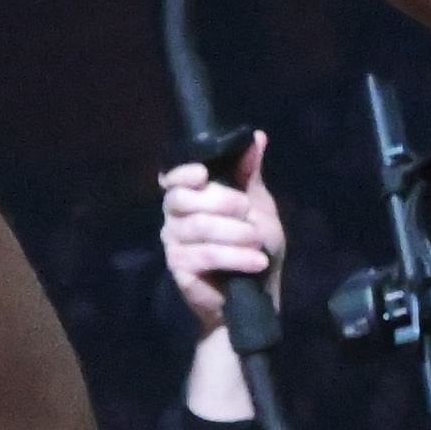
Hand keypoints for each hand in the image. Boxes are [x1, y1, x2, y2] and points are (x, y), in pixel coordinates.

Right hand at [157, 146, 288, 319]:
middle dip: (221, 201)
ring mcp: (174, 243)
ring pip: (198, 226)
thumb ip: (250, 174)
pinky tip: (256, 261)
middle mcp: (175, 216)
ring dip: (235, 233)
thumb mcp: (258, 206)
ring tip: (258, 243)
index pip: (172, 177)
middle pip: (183, 198)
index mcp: (190, 196)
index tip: (203, 174)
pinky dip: (235, 256)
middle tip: (248, 212)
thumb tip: (256, 137)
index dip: (182, 173)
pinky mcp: (179, 268)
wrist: (257, 292)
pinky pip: (204, 254)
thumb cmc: (255, 245)